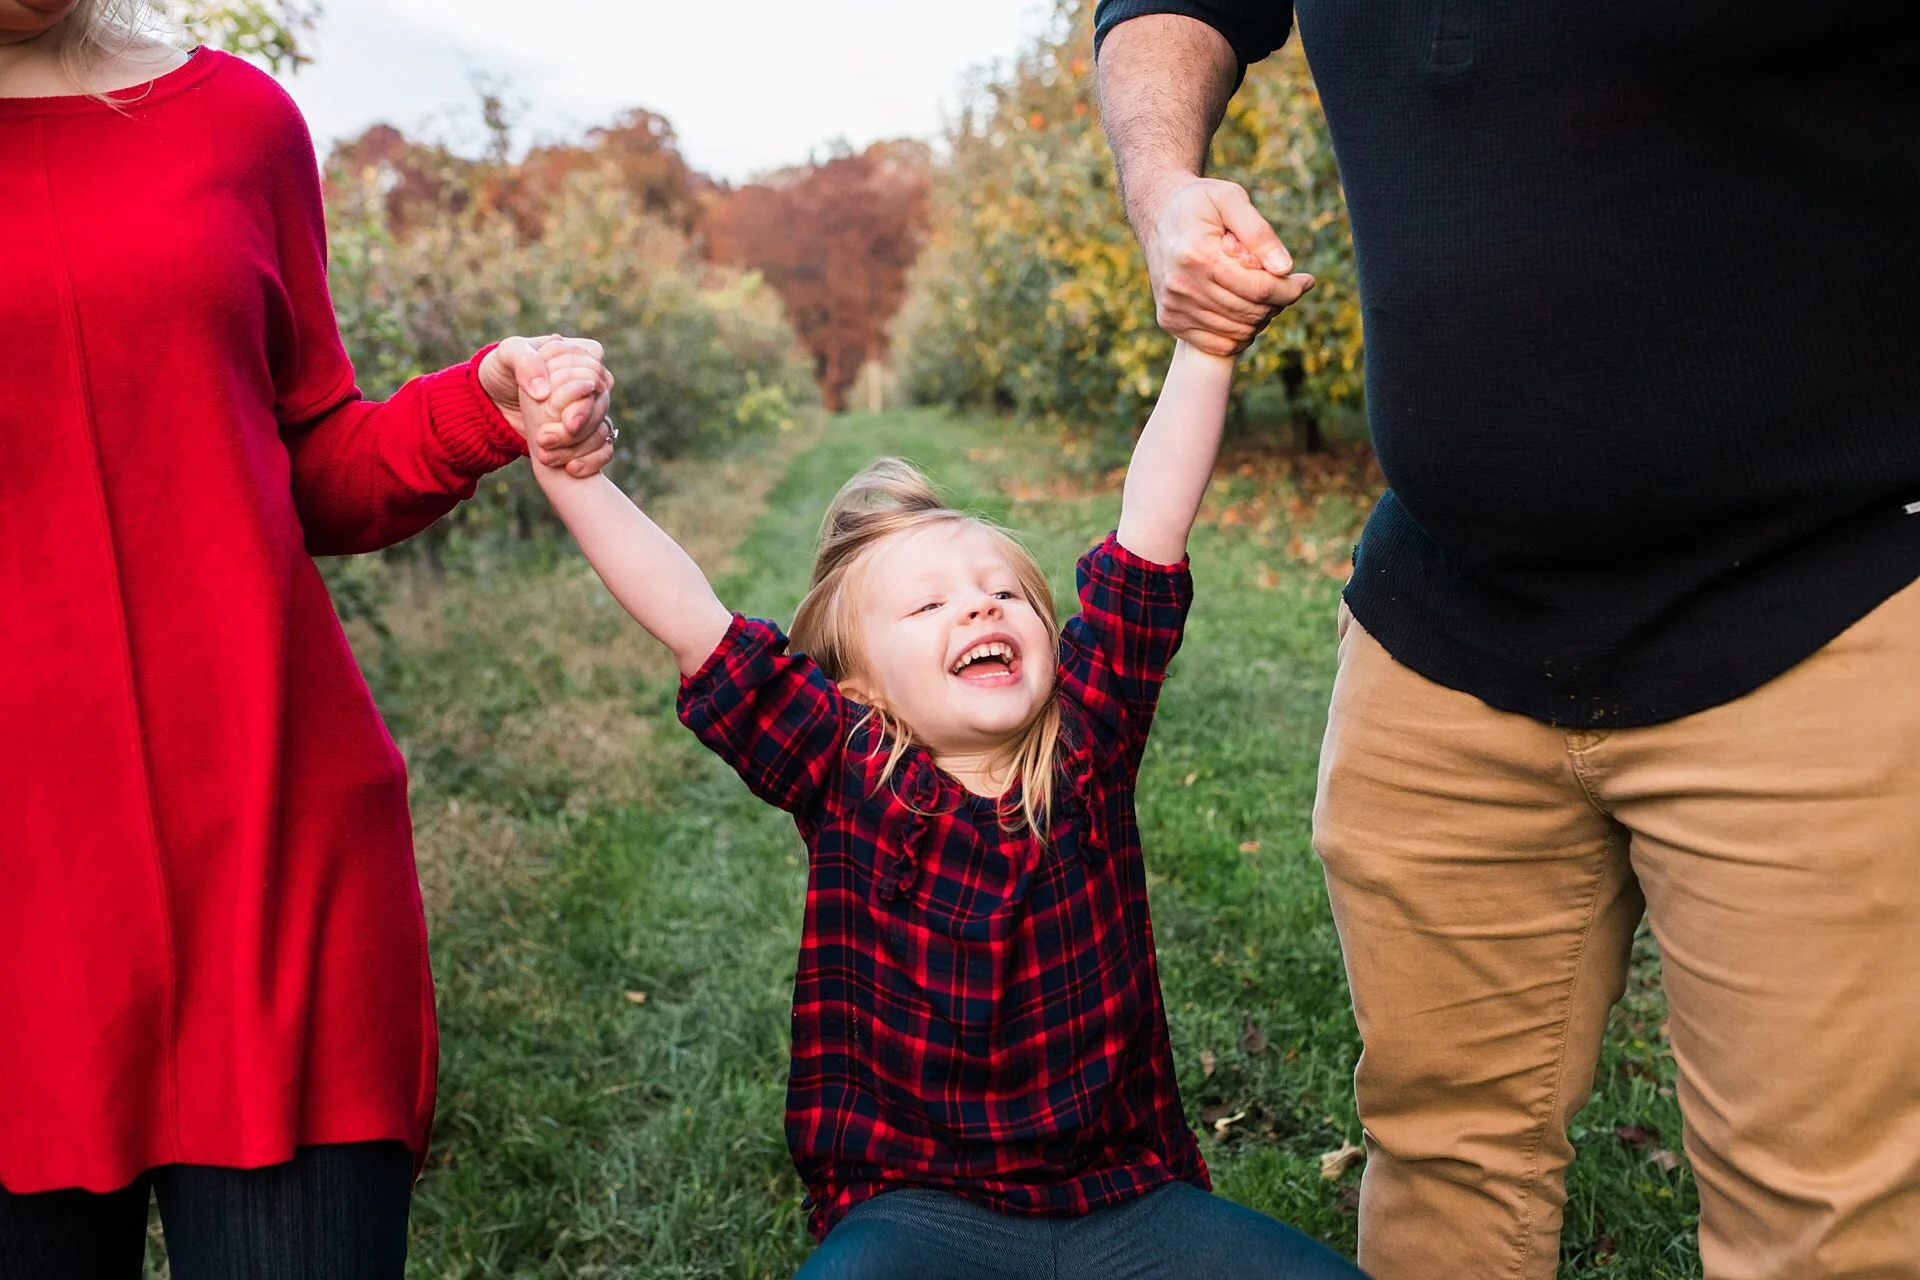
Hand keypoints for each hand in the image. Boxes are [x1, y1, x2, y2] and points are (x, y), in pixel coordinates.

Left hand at [479, 335, 617, 475]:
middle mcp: (591, 381)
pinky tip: (570, 469)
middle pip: (601, 405)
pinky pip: (603, 449)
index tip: (562, 415)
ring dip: (577, 447)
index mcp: (580, 354)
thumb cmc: (503, 369)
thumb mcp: (507, 355)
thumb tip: (545, 392)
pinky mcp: (585, 434)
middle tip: (544, 439)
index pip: (596, 373)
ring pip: (602, 429)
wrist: (494, 402)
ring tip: (545, 456)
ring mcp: (589, 409)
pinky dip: (591, 461)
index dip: (582, 394)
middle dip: (576, 426)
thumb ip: (526, 364)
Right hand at [1140, 177, 1314, 355]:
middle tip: (1285, 285)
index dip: (1290, 289)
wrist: (1156, 214)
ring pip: (1238, 332)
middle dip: (1278, 302)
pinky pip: (1218, 344)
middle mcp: (1182, 286)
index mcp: (1198, 255)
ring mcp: (1174, 307)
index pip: (1259, 288)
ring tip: (1263, 293)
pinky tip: (1245, 312)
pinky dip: (1240, 335)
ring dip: (1261, 318)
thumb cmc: (1199, 203)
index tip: (1307, 281)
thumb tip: (1285, 268)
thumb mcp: (1231, 198)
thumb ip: (1259, 232)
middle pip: (1251, 313)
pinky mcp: (1170, 320)